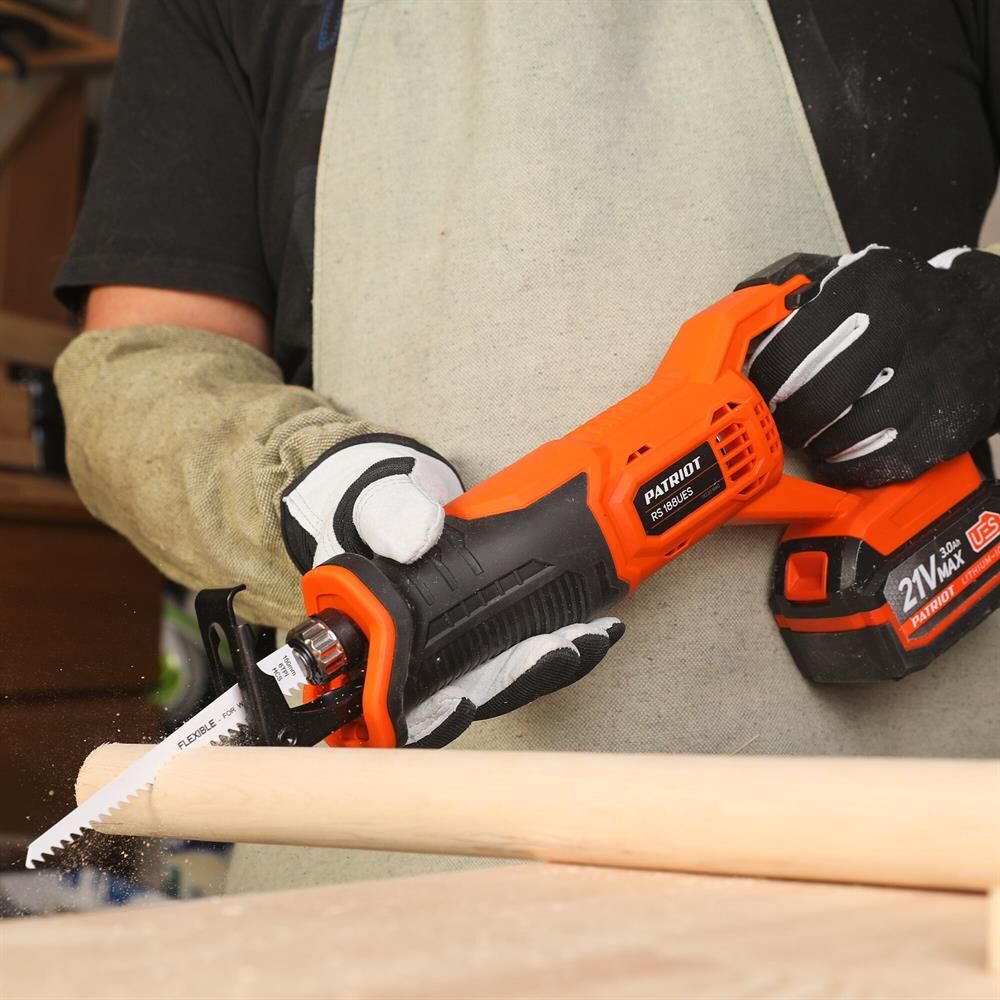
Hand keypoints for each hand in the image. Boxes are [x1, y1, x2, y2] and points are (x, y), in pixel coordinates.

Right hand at [282, 433, 624, 746]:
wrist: (404, 501)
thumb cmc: (380, 514)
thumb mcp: (375, 506)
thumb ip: (390, 518)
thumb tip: (417, 541)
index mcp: (388, 646)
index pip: (404, 705)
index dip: (432, 717)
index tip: (461, 702)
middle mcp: (434, 659)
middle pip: (476, 694)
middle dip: (523, 678)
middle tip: (560, 651)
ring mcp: (474, 648)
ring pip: (515, 677)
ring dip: (557, 664)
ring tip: (591, 637)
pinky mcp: (505, 629)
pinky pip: (538, 647)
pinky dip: (572, 643)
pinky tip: (603, 627)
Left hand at [746, 245, 999, 486]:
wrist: (985, 320)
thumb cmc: (902, 305)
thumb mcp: (858, 279)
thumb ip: (805, 300)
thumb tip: (748, 328)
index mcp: (869, 288)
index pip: (795, 344)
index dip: (768, 375)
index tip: (759, 387)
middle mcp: (902, 329)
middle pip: (820, 395)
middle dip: (790, 417)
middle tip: (782, 420)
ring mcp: (928, 379)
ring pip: (849, 432)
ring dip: (819, 444)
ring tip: (812, 436)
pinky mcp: (946, 421)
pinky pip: (883, 460)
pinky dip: (851, 466)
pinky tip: (841, 456)